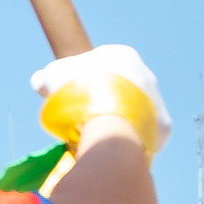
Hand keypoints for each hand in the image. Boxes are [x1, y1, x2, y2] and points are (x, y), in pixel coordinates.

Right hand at [33, 45, 167, 155]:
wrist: (108, 115)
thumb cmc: (78, 90)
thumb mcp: (52, 77)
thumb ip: (47, 77)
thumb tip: (40, 81)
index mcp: (121, 56)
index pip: (100, 67)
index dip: (81, 83)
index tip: (69, 98)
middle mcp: (145, 74)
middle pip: (120, 90)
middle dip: (102, 103)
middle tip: (82, 120)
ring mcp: (157, 100)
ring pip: (133, 112)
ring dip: (117, 122)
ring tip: (95, 137)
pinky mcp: (162, 127)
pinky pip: (142, 134)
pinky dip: (128, 140)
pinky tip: (113, 148)